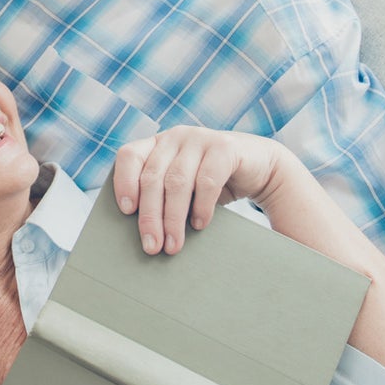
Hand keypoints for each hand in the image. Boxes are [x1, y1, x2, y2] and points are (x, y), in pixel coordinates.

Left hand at [113, 126, 284, 254]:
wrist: (260, 169)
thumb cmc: (212, 184)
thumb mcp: (183, 188)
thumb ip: (162, 198)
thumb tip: (143, 235)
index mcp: (157, 144)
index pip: (129, 156)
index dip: (124, 182)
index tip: (126, 211)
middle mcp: (175, 137)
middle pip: (152, 177)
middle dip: (150, 216)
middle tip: (152, 247)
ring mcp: (200, 138)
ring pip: (177, 182)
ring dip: (173, 218)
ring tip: (173, 245)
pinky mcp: (225, 147)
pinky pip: (207, 180)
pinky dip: (201, 207)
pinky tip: (200, 225)